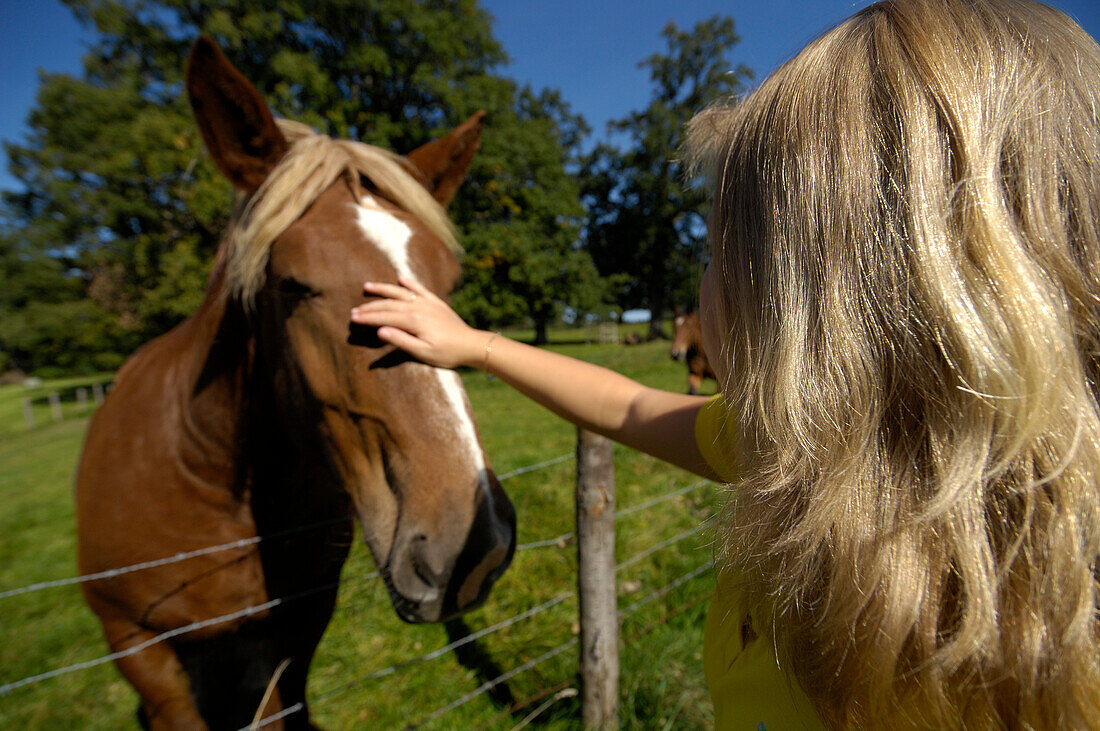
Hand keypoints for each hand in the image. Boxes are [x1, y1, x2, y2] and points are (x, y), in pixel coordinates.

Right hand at [350, 276, 485, 368]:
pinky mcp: (436, 302)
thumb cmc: (446, 353)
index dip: (367, 318)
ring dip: (383, 289)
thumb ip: (400, 340)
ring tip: (367, 286)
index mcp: (413, 321)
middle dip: (369, 307)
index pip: (384, 318)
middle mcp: (418, 308)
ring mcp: (427, 303)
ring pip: (400, 293)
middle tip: (354, 310)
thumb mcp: (422, 352)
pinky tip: (400, 277)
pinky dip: (409, 282)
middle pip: (388, 305)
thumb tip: (379, 331)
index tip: (352, 318)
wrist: (471, 344)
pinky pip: (419, 289)